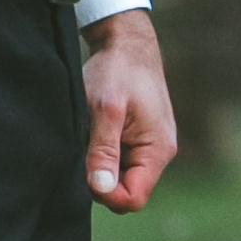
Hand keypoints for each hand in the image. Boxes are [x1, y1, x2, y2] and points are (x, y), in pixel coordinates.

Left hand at [81, 9, 176, 212]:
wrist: (126, 42)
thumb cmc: (117, 70)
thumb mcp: (106, 109)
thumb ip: (103, 151)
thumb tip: (101, 189)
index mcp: (158, 151)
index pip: (134, 198)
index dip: (106, 194)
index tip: (84, 169)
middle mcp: (158, 154)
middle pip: (126, 191)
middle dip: (100, 179)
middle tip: (82, 147)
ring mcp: (148, 147)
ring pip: (119, 177)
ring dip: (98, 164)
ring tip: (88, 134)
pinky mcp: (137, 139)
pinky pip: (117, 161)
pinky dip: (100, 152)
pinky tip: (91, 132)